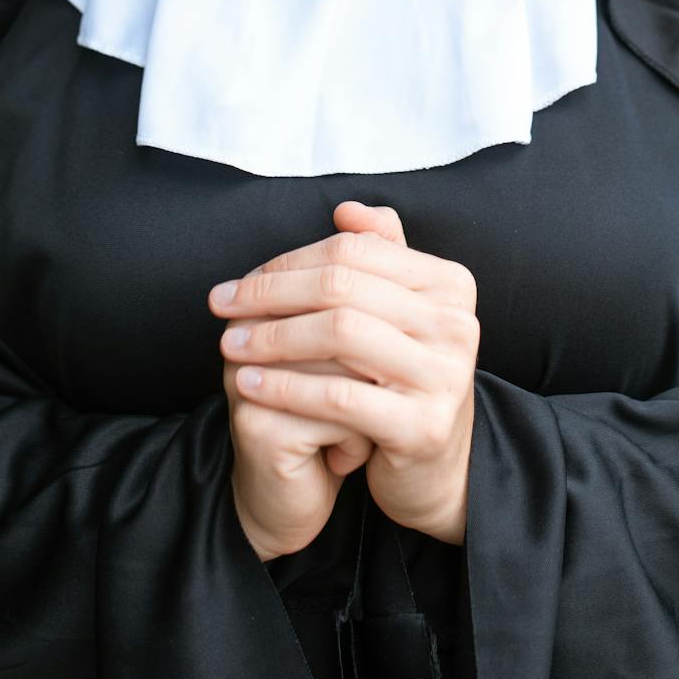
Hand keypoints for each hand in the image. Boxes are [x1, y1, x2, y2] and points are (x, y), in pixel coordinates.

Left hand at [209, 199, 477, 546]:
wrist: (432, 468)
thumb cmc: (400, 381)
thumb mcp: (395, 315)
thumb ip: (379, 258)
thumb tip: (346, 210)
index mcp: (450, 285)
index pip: (353, 252)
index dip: (288, 262)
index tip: (238, 281)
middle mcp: (457, 323)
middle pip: (342, 287)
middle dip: (271, 295)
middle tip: (221, 307)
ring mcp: (445, 375)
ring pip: (340, 334)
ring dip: (272, 337)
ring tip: (229, 345)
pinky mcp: (424, 427)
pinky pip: (340, 396)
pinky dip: (286, 386)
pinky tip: (249, 385)